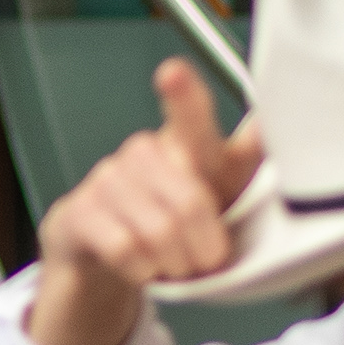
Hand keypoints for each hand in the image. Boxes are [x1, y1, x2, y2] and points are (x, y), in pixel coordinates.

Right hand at [22, 57, 262, 344]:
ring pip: (160, 232)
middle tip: (206, 261)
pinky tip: (141, 266)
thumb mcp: (224, 204)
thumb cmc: (177, 226)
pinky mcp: (79, 210)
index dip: (182, 95)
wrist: (109, 257)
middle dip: (206, 247)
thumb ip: (247, 169)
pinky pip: (124, 249)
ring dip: (174, 264)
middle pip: (190, 201)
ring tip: (172, 265)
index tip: (172, 73)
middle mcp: (147, 151)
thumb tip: (263, 128)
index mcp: (191, 145)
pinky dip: (143, 271)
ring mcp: (109, 177)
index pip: (191, 113)